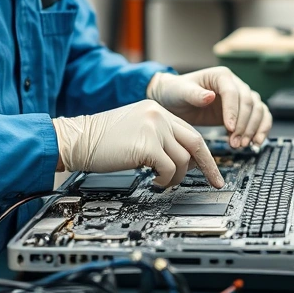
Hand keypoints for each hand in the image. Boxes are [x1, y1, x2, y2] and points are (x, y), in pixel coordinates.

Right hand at [51, 100, 223, 188]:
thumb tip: (180, 160)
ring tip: (163, 182)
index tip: (212, 168)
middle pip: (195, 142)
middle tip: (216, 181)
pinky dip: (165, 180)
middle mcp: (158, 115)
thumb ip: (158, 137)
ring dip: (177, 177)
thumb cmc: (101, 140)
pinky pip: (169, 168)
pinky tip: (153, 181)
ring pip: (183, 159)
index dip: (202, 153)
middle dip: (208, 165)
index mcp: (157, 110)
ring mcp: (153, 128)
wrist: (77, 139)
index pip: (190, 131)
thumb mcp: (135, 129)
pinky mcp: (146, 145)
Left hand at [147, 67, 272, 148]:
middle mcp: (235, 84)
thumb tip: (211, 96)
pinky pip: (260, 117)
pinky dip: (261, 129)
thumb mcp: (181, 92)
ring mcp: (241, 97)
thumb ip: (195, 94)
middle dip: (244, 125)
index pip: (232, 93)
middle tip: (235, 143)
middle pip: (249, 103)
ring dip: (254, 129)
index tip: (229, 128)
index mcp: (221, 76)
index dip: (233, 111)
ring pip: (258, 110)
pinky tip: (256, 142)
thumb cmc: (176, 92)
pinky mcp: (242, 111)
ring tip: (243, 145)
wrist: (175, 100)